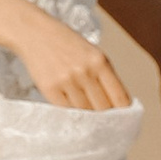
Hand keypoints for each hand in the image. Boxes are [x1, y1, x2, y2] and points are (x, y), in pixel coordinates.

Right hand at [14, 13, 133, 113]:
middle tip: (108, 126)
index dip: (124, 114)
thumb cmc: (67, 44)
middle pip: (103, 108)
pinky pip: (66, 111)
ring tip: (90, 123)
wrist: (35, 33)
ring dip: (89, 120)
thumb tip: (117, 107)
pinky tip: (75, 117)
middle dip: (107, 119)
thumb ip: (104, 77)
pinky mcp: (50, 89)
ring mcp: (66, 81)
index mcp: (100, 61)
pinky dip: (72, 117)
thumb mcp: (92, 53)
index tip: (125, 122)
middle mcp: (85, 71)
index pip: (119, 97)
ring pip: (85, 113)